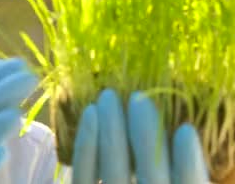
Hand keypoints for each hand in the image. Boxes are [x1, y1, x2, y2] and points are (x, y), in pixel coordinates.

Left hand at [72, 90, 207, 183]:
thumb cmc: (145, 173)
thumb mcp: (167, 172)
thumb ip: (177, 164)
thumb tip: (180, 127)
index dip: (188, 164)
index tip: (186, 129)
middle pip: (151, 178)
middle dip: (147, 135)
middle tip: (139, 98)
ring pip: (114, 171)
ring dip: (112, 129)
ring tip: (109, 96)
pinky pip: (83, 175)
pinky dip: (86, 143)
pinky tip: (90, 111)